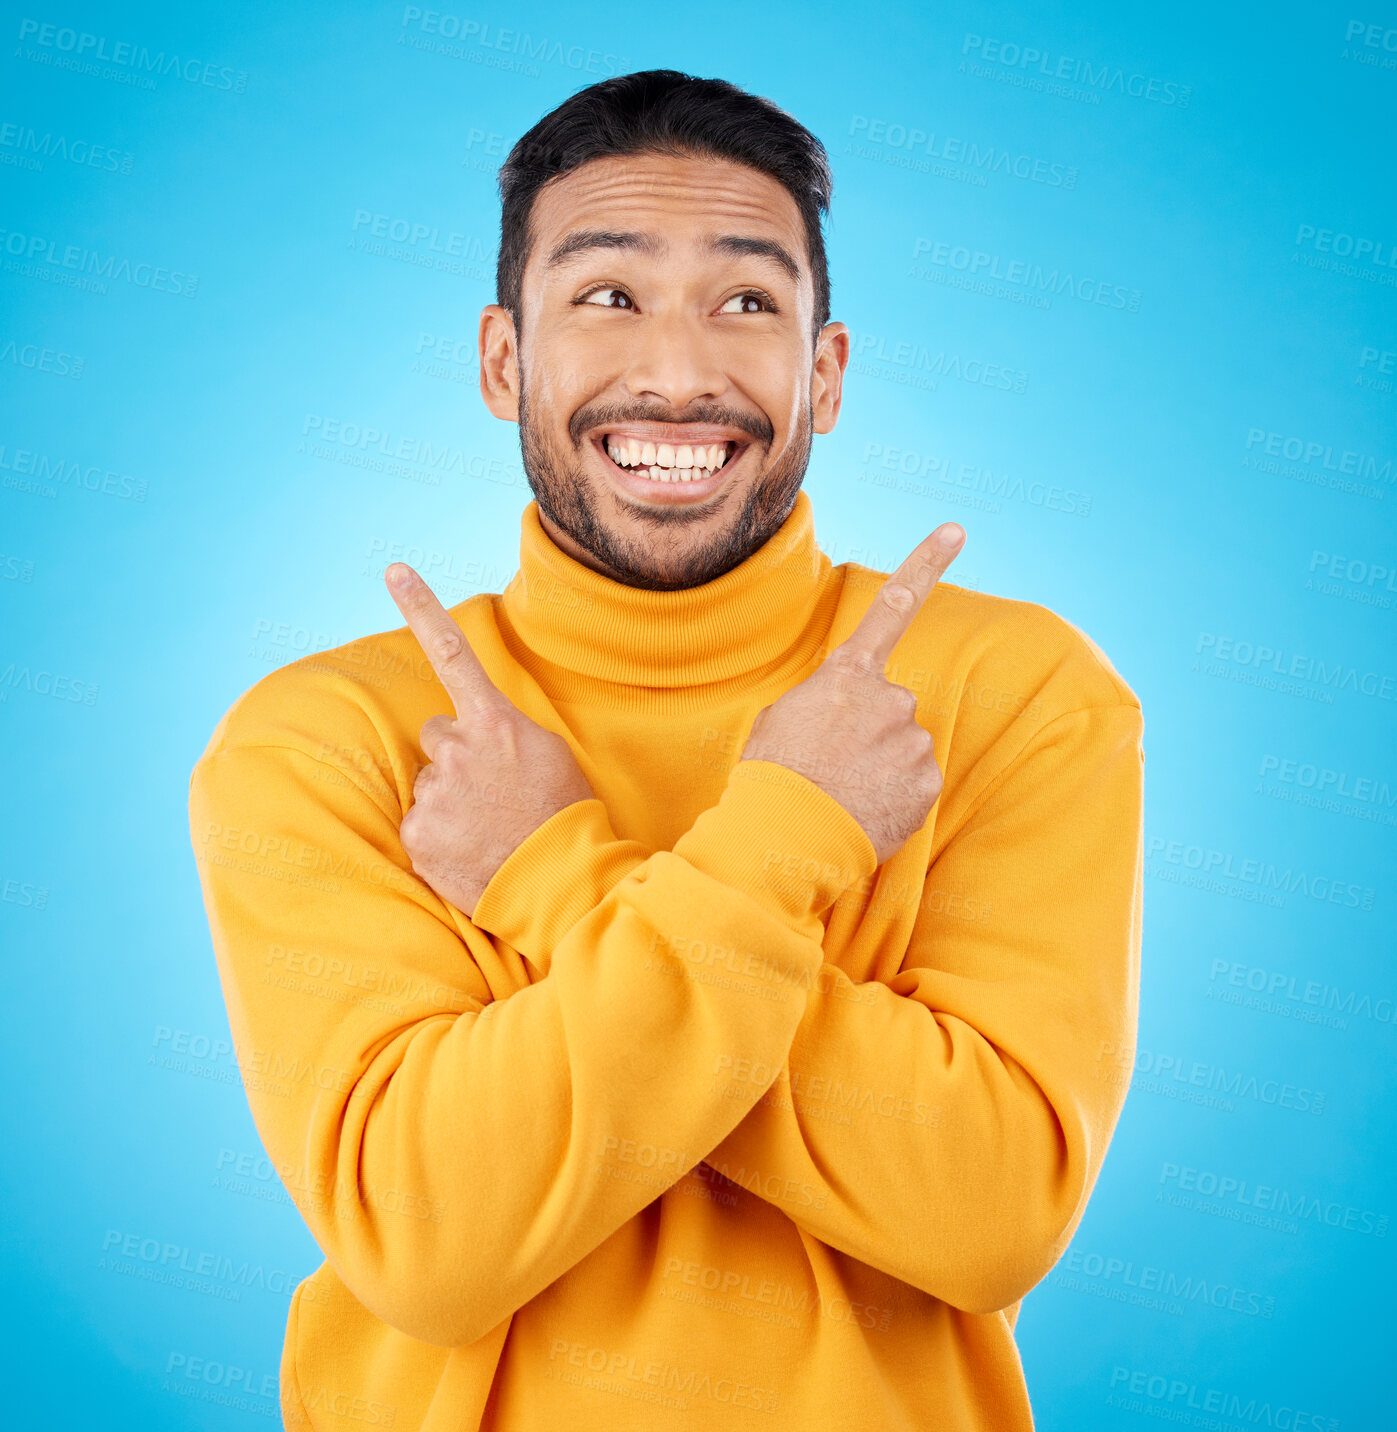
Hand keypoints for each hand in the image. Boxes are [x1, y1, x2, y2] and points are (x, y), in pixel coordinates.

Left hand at [385, 563, 593, 915]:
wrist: (559, 881)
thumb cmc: (562, 815)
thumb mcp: (548, 755)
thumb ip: (503, 733)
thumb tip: (467, 736)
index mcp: (495, 724)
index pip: (452, 654)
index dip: (421, 607)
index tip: (394, 570)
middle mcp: (458, 750)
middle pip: (437, 737)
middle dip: (456, 758)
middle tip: (494, 792)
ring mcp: (435, 793)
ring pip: (429, 783)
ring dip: (451, 800)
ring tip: (489, 826)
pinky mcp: (417, 835)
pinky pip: (418, 824)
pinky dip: (439, 836)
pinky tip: (470, 849)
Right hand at [739, 523, 965, 864]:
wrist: (787, 833)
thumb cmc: (773, 776)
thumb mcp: (780, 720)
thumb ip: (821, 704)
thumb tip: (841, 719)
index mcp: (848, 675)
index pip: (893, 607)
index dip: (926, 564)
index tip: (956, 530)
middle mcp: (889, 698)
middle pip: (893, 707)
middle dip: (872, 732)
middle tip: (834, 764)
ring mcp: (912, 739)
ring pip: (905, 746)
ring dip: (882, 766)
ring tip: (845, 791)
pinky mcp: (927, 781)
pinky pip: (917, 782)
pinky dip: (896, 797)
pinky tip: (866, 809)